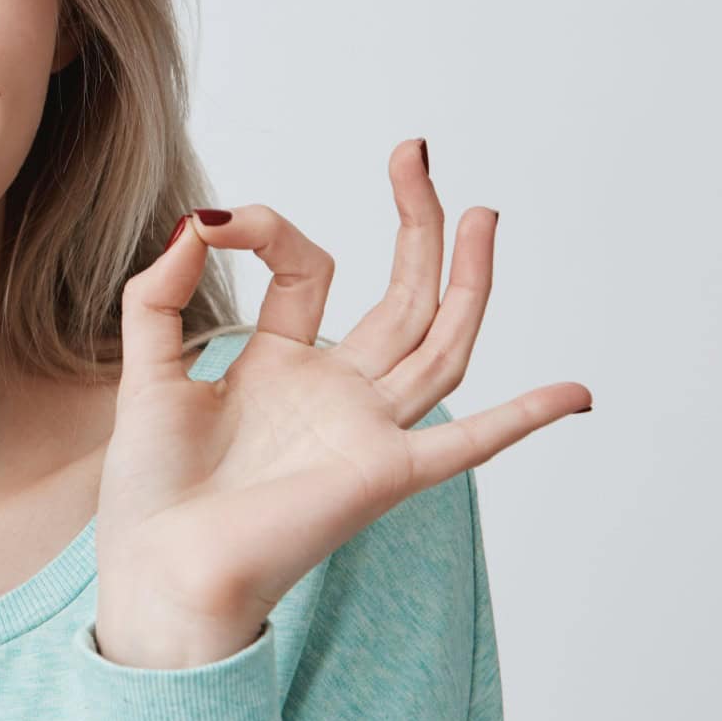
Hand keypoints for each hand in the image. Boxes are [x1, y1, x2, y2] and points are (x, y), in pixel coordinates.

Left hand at [93, 140, 591, 668]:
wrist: (159, 566)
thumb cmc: (152, 489)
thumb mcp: (146, 369)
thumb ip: (161, 293)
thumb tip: (195, 224)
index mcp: (280, 364)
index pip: (306, 269)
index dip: (265, 230)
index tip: (217, 223)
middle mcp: (333, 392)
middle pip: (400, 297)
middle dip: (414, 224)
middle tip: (416, 154)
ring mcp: (365, 429)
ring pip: (439, 344)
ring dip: (465, 280)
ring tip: (481, 213)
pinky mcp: (383, 472)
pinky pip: (468, 445)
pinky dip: (522, 419)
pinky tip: (575, 394)